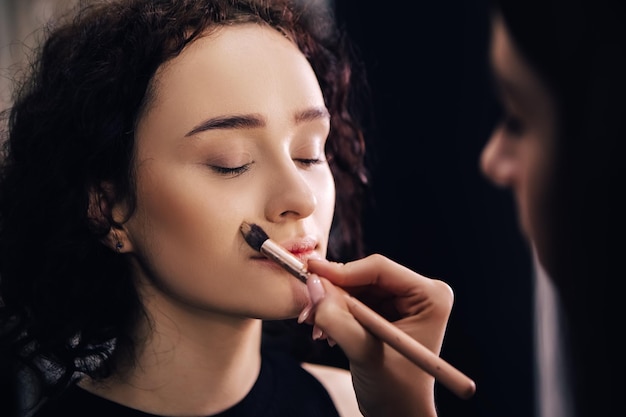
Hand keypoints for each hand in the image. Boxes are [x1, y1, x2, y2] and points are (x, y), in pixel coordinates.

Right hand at [303, 255, 453, 416]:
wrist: (398, 415)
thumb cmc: (395, 392)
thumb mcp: (365, 354)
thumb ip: (338, 319)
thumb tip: (313, 285)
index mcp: (430, 296)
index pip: (379, 269)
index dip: (343, 271)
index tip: (310, 272)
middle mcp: (420, 293)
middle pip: (365, 276)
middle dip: (334, 293)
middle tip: (307, 309)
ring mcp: (404, 301)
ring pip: (355, 287)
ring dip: (332, 305)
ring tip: (316, 328)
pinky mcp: (388, 311)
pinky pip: (355, 300)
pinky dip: (336, 313)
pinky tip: (326, 332)